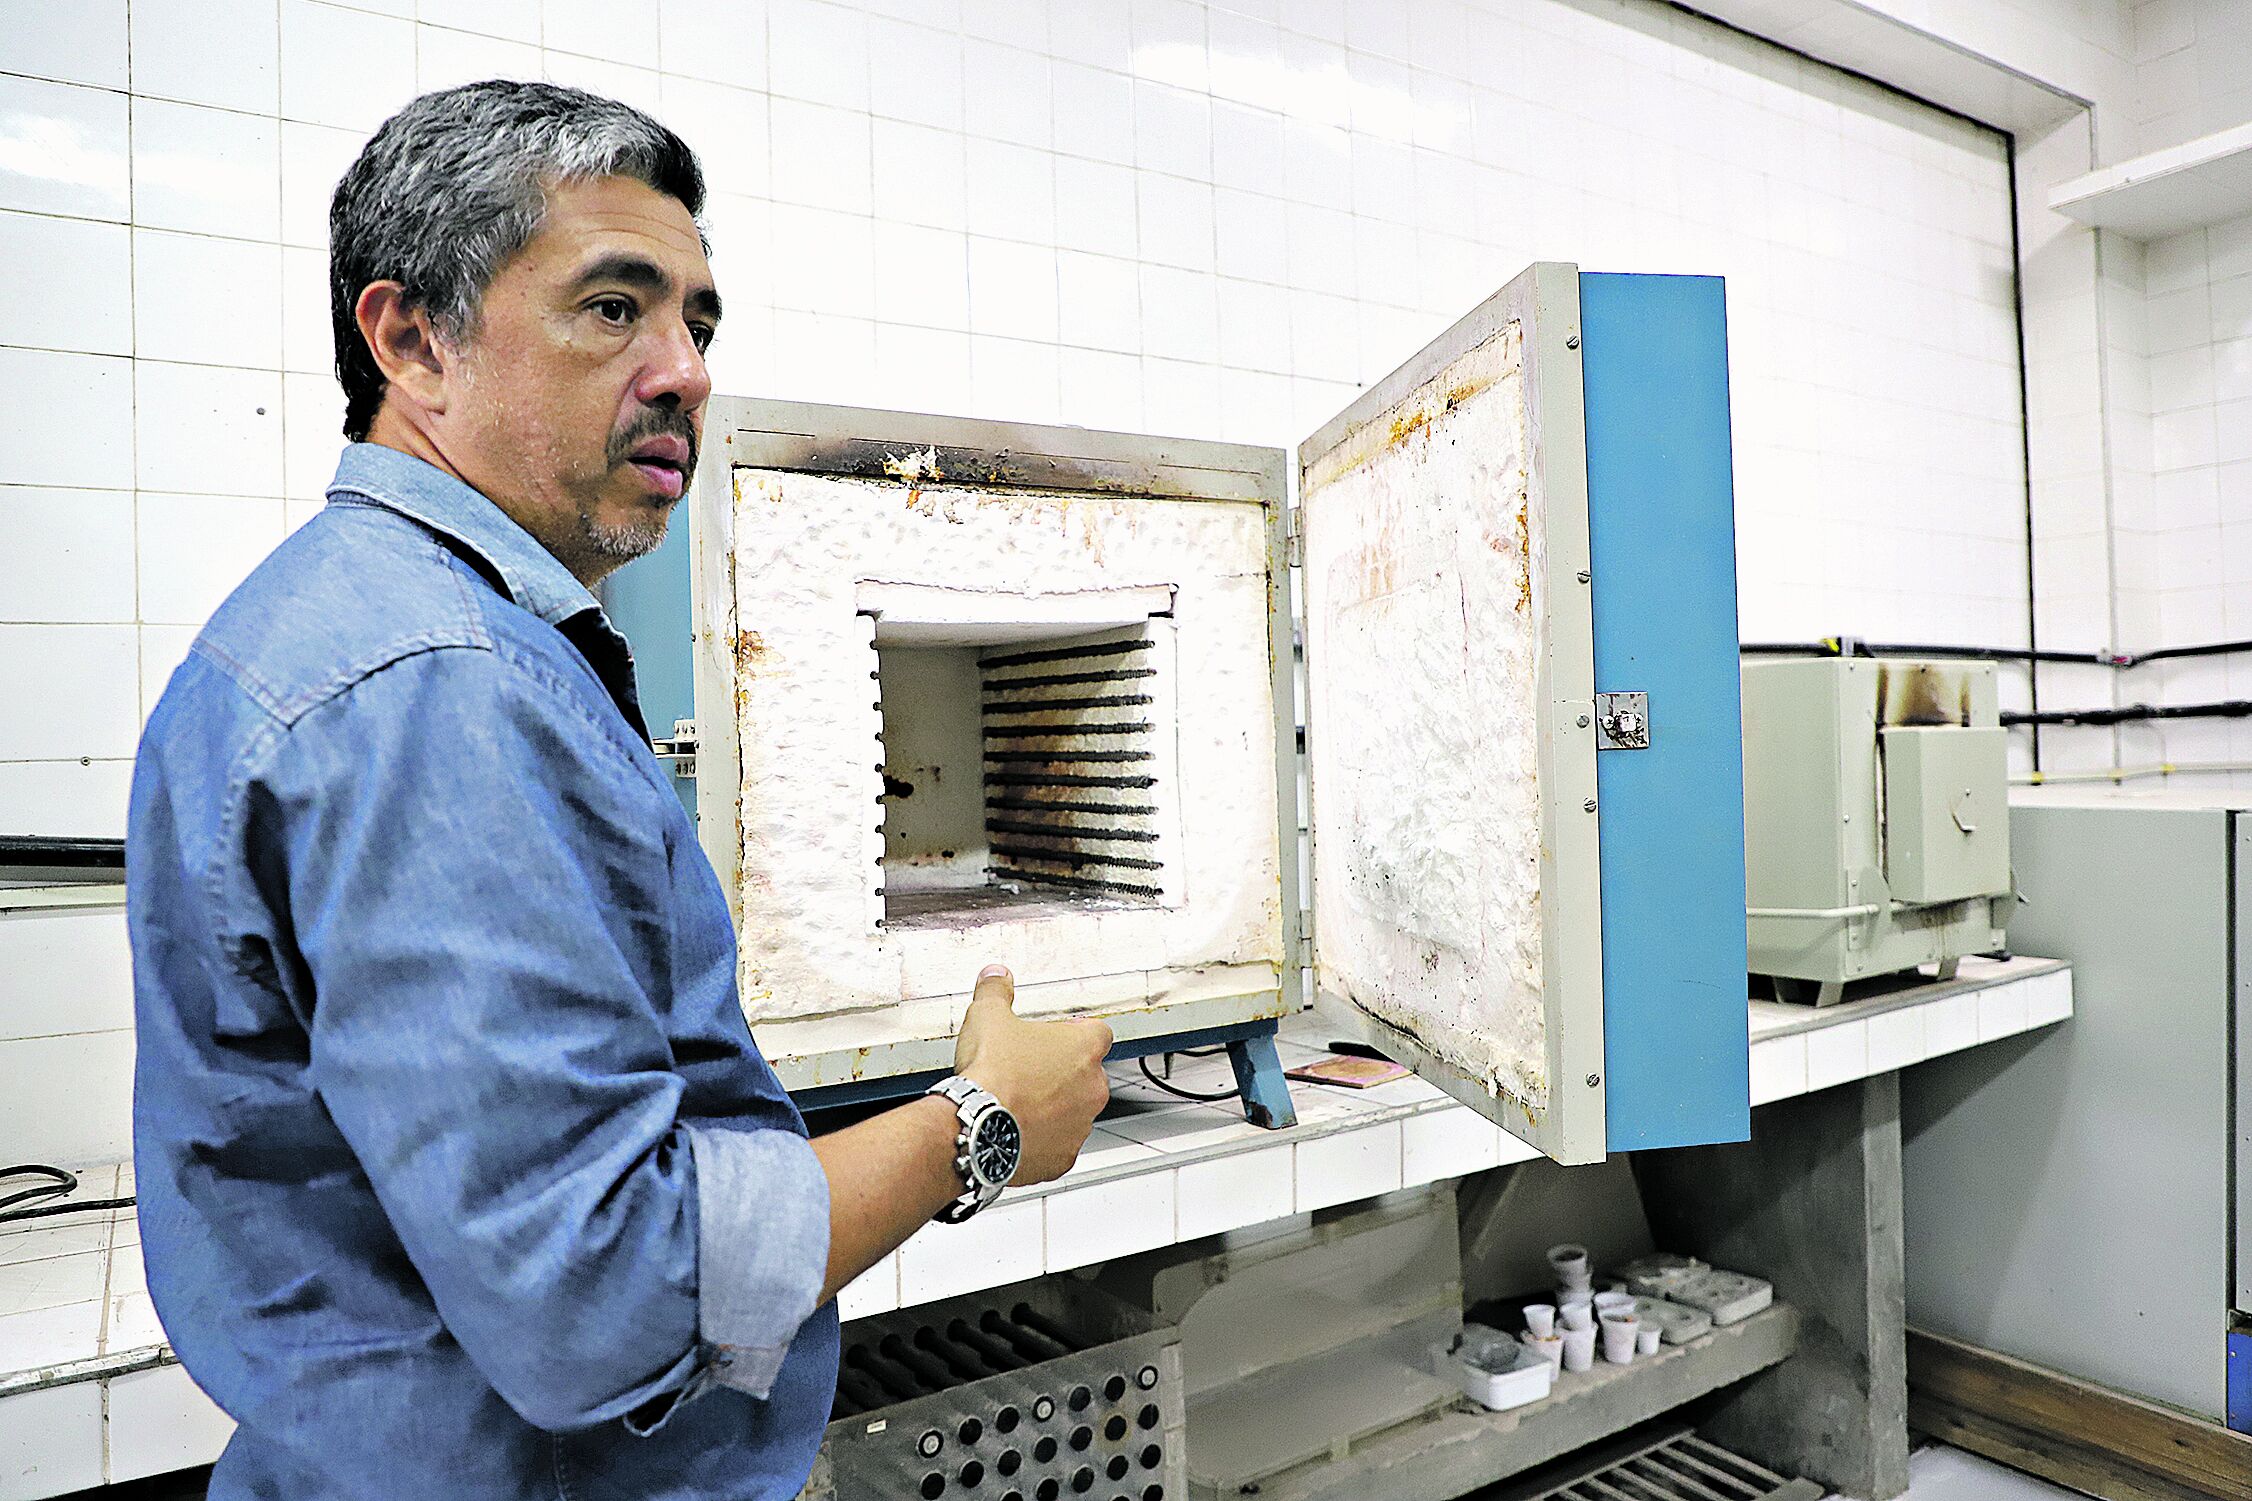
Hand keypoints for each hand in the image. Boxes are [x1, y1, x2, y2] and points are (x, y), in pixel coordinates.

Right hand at [952, 965, 1110, 1186]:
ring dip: (1053, 1109)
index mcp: (1083, 1048)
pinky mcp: (1063, 1157)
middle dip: (1062, 1075)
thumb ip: (997, 992)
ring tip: (1018, 1104)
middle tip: (1028, 1072)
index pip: (1098, 1033)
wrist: (977, 1127)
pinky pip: (1057, 1146)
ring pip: (1074, 1113)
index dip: (1077, 1033)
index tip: (1057, 1037)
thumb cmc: (991, 1074)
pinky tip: (1016, 1133)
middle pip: (1087, 1075)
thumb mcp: (988, 1016)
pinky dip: (1041, 1141)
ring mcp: (1080, 1125)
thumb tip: (996, 975)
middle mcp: (1092, 1088)